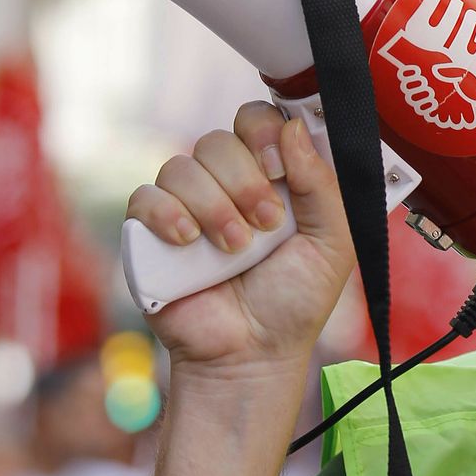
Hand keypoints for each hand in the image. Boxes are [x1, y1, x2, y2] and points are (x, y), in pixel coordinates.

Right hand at [125, 104, 353, 372]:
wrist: (253, 355)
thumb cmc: (294, 301)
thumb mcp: (331, 242)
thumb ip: (322, 184)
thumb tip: (293, 127)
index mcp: (270, 178)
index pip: (255, 121)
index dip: (264, 133)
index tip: (279, 169)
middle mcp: (225, 185)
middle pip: (217, 140)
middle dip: (245, 181)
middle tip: (266, 225)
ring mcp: (185, 207)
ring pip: (181, 166)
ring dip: (213, 205)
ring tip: (234, 249)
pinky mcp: (150, 234)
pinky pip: (144, 197)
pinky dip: (167, 215)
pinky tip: (188, 242)